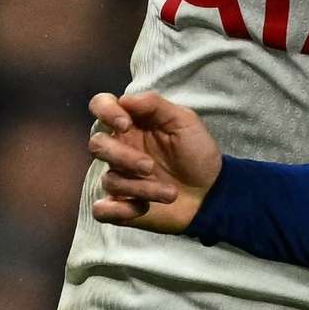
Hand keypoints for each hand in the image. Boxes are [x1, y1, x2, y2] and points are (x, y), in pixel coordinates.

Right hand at [88, 90, 222, 232]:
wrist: (211, 193)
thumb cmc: (196, 153)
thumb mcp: (184, 121)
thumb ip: (155, 105)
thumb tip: (124, 99)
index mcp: (131, 124)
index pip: (100, 106)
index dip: (105, 111)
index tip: (125, 124)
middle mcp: (119, 149)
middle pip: (97, 145)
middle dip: (123, 156)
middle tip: (150, 167)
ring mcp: (119, 178)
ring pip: (109, 180)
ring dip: (141, 188)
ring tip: (171, 194)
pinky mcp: (121, 206)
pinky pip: (102, 210)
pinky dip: (118, 210)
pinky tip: (142, 209)